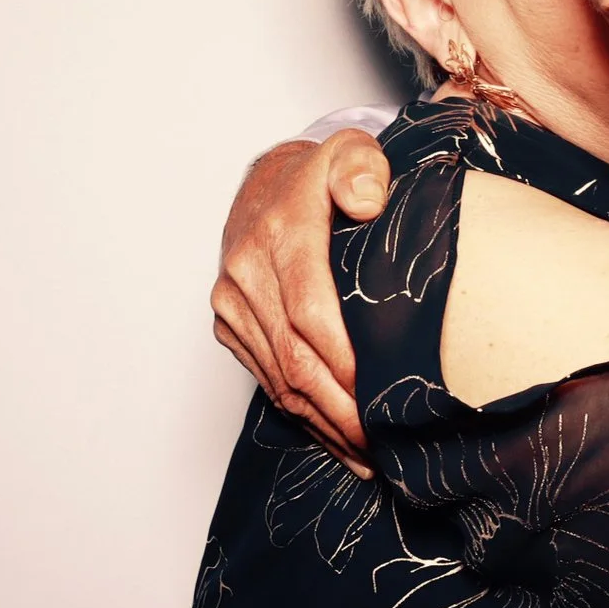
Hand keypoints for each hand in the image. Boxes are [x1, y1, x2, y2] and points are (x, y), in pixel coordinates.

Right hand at [210, 129, 391, 473]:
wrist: (262, 184)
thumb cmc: (317, 175)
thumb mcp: (349, 150)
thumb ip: (361, 167)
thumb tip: (367, 201)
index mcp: (278, 235)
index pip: (309, 312)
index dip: (341, 361)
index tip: (375, 396)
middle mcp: (246, 275)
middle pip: (293, 359)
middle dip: (337, 409)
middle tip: (379, 444)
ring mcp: (233, 305)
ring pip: (278, 379)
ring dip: (322, 424)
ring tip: (367, 457)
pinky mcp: (229, 326)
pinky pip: (267, 380)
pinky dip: (302, 416)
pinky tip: (337, 441)